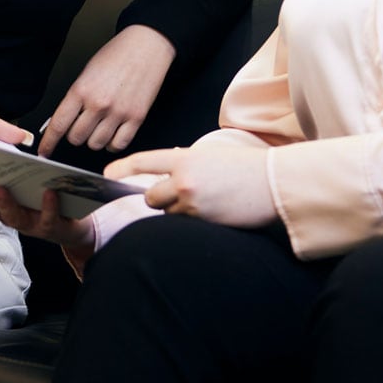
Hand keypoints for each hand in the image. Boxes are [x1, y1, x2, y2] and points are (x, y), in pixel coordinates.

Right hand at [0, 186, 95, 263]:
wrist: (76, 225)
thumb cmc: (47, 201)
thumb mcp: (29, 188)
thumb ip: (14, 176)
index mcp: (8, 209)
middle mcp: (17, 220)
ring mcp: (34, 226)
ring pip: (18, 218)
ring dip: (8, 204)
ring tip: (0, 189)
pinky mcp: (54, 228)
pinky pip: (50, 217)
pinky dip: (48, 205)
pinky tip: (48, 192)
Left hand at [39, 24, 175, 156]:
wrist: (146, 46)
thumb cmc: (117, 54)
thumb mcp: (87, 72)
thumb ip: (76, 97)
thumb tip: (64, 119)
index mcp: (81, 90)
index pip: (58, 124)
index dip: (48, 142)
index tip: (44, 151)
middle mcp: (98, 104)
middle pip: (76, 138)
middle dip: (75, 135)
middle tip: (80, 126)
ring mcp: (118, 113)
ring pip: (96, 144)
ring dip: (94, 139)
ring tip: (98, 127)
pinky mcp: (136, 118)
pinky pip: (118, 144)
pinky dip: (112, 144)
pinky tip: (112, 134)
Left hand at [105, 136, 275, 228]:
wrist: (275, 184)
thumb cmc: (248, 168)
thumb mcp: (212, 156)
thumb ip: (186, 164)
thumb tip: (169, 175)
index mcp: (185, 158)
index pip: (143, 162)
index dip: (122, 169)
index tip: (107, 175)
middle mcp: (183, 180)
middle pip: (151, 198)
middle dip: (159, 200)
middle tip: (181, 195)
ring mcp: (192, 203)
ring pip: (169, 214)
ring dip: (179, 212)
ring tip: (207, 202)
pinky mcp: (203, 223)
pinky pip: (186, 226)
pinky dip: (194, 222)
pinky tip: (214, 212)